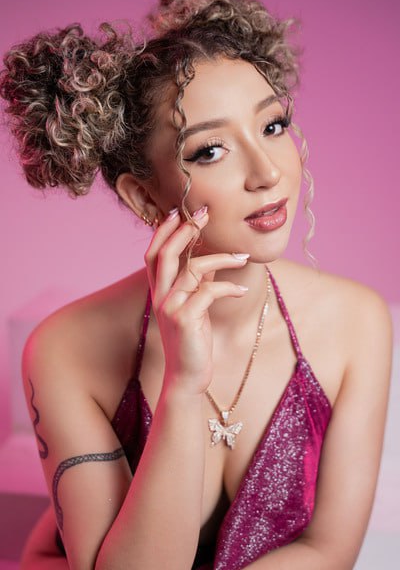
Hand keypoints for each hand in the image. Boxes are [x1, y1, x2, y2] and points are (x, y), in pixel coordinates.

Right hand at [144, 206, 248, 395]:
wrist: (187, 376)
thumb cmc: (192, 339)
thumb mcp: (194, 306)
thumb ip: (197, 282)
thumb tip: (212, 259)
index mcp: (159, 291)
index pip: (154, 253)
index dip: (163, 231)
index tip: (178, 211)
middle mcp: (160, 296)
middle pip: (166, 253)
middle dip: (185, 230)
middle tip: (205, 214)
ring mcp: (170, 307)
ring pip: (192, 269)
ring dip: (222, 258)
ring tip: (243, 258)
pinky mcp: (185, 319)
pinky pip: (209, 291)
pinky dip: (229, 287)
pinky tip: (241, 290)